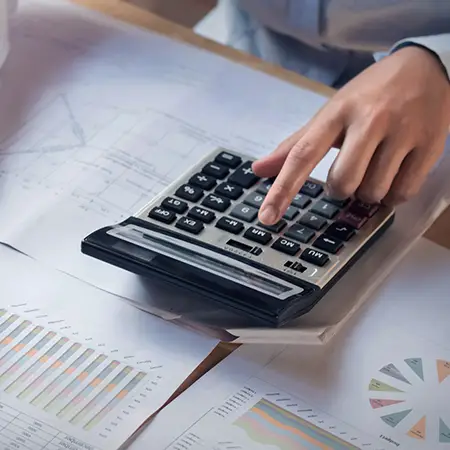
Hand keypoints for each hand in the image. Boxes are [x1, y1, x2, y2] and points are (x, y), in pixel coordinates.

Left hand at [253, 46, 449, 224]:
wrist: (426, 67)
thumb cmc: (370, 95)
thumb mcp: (331, 112)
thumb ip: (295, 144)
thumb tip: (259, 170)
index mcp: (336, 112)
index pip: (303, 154)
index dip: (282, 189)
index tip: (267, 216)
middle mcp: (369, 120)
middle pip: (342, 183)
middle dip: (340, 189)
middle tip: (347, 175)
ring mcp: (402, 132)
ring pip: (372, 192)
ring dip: (367, 193)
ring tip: (373, 170)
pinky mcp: (429, 145)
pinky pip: (402, 193)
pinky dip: (391, 195)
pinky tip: (391, 177)